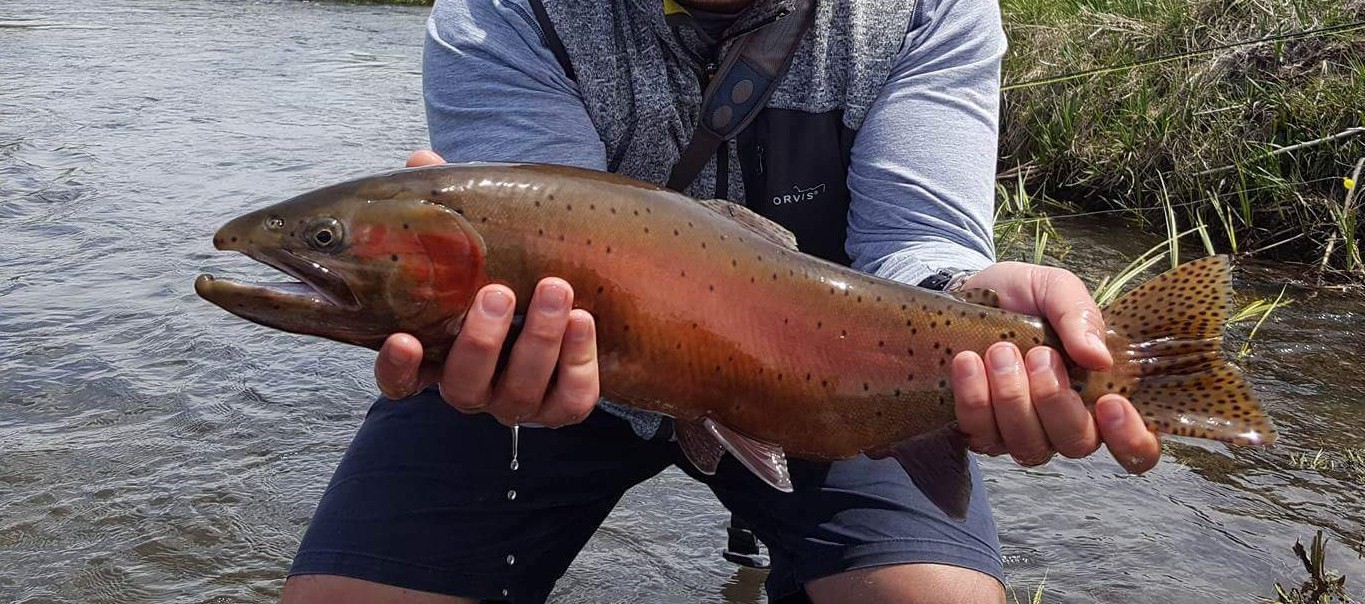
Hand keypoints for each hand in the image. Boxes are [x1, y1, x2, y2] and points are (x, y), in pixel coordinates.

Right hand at [373, 150, 601, 427]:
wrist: (578, 294)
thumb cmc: (509, 267)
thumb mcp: (478, 239)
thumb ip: (448, 209)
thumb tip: (423, 160)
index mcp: (438, 354)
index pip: (399, 380)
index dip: (397, 367)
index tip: (404, 339)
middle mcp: (473, 386)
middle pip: (465, 383)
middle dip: (482, 339)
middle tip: (498, 291)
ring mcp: (518, 400)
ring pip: (520, 392)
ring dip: (538, 340)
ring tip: (556, 287)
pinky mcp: (564, 405)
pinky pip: (570, 398)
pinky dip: (577, 361)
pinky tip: (584, 321)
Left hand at [949, 262, 1160, 473]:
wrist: (966, 292)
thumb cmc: (1022, 296)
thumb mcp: (1055, 289)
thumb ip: (1080, 315)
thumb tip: (1099, 358)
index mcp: (1100, 394)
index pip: (1136, 447)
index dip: (1130, 439)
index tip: (1110, 402)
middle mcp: (1065, 424)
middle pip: (1076, 444)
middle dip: (1054, 400)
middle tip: (1038, 354)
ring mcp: (1021, 434)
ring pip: (1028, 444)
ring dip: (1012, 397)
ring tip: (999, 351)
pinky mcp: (981, 433)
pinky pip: (982, 434)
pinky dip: (975, 398)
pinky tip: (968, 362)